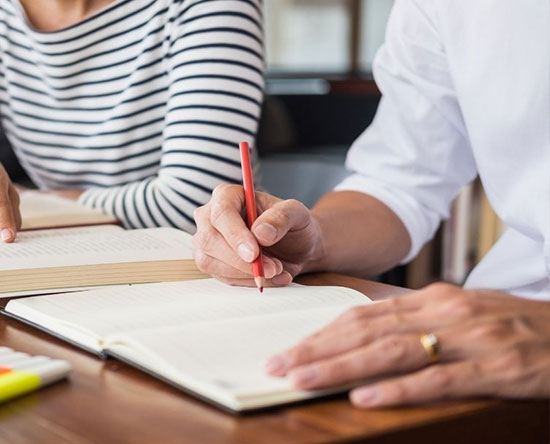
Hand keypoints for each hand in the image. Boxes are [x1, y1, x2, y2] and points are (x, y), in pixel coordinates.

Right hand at [192, 184, 323, 286]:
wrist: (295, 247)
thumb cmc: (292, 225)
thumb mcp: (296, 214)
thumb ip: (281, 218)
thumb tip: (261, 233)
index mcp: (227, 195)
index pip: (222, 213)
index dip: (235, 235)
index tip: (254, 253)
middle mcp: (210, 216)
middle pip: (210, 240)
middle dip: (242, 260)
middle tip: (273, 267)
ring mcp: (207, 241)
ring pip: (212, 262)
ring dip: (246, 273)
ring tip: (276, 269)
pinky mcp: (210, 262)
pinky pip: (222, 277)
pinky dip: (247, 281)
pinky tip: (267, 276)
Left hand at [265, 283, 549, 407]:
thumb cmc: (515, 326)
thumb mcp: (461, 314)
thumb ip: (415, 321)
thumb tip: (362, 336)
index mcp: (432, 298)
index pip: (362, 314)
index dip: (320, 333)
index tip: (286, 349)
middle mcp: (445, 311)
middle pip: (367, 331)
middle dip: (316, 349)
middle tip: (276, 366)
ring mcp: (471, 339)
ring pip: (393, 351)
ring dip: (342, 366)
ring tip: (303, 379)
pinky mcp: (498, 368)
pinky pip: (440, 379)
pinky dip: (399, 389)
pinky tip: (366, 397)